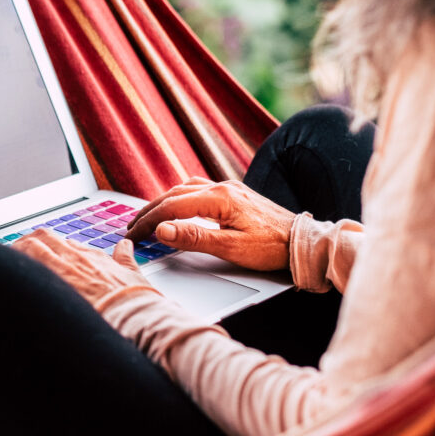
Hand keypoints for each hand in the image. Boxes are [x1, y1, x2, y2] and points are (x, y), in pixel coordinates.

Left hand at [13, 229, 156, 308]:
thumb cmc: (135, 302)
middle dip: (27, 244)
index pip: (63, 243)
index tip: (41, 254)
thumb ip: (125, 259)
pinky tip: (4, 275)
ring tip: (5, 260)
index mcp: (92, 255)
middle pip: (42, 239)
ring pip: (30, 247)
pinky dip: (13, 268)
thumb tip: (125, 246)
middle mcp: (74, 258)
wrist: (133, 317)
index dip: (49, 248)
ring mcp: (60, 270)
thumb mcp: (134, 275)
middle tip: (16, 253)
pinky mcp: (49, 286)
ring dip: (16, 252)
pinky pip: (24, 268)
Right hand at [125, 178, 293, 270]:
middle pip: (174, 194)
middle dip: (150, 210)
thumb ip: (194, 237)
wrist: (302, 242)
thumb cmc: (271, 247)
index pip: (172, 207)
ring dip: (163, 202)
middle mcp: (222, 187)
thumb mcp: (231, 247)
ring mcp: (229, 189)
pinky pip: (198, 191)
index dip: (148, 221)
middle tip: (131, 227)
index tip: (133, 235)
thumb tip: (162, 229)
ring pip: (185, 189)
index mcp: (219, 198)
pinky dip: (179, 198)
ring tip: (148, 217)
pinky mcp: (234, 195)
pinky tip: (177, 207)